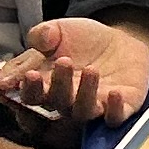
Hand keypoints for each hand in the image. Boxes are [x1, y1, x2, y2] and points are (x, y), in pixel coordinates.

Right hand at [10, 13, 148, 126]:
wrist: (118, 43)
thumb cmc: (81, 40)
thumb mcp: (58, 30)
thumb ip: (42, 34)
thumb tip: (36, 41)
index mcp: (45, 86)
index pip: (30, 95)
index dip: (28, 89)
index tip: (29, 74)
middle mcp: (66, 102)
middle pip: (56, 102)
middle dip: (58, 84)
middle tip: (64, 61)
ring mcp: (93, 106)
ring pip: (83, 111)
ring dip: (85, 93)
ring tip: (90, 69)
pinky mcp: (120, 108)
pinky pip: (115, 118)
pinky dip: (115, 109)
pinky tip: (115, 93)